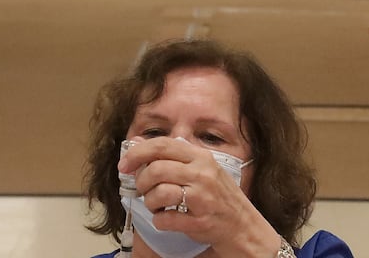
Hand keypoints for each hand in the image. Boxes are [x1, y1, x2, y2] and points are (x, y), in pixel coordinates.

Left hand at [118, 137, 279, 256]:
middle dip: (142, 181)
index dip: (138, 153)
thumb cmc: (220, 197)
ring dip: (150, 202)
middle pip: (157, 169)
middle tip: (143, 189)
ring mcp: (203, 198)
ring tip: (156, 205)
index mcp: (202, 157)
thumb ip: (173, 156)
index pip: (163, 145)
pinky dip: (159, 220)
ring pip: (159, 193)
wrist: (244, 227)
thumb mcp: (202, 169)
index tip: (124, 164)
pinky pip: (165, 219)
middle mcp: (203, 174)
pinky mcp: (200, 221)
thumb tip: (137, 143)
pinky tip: (166, 219)